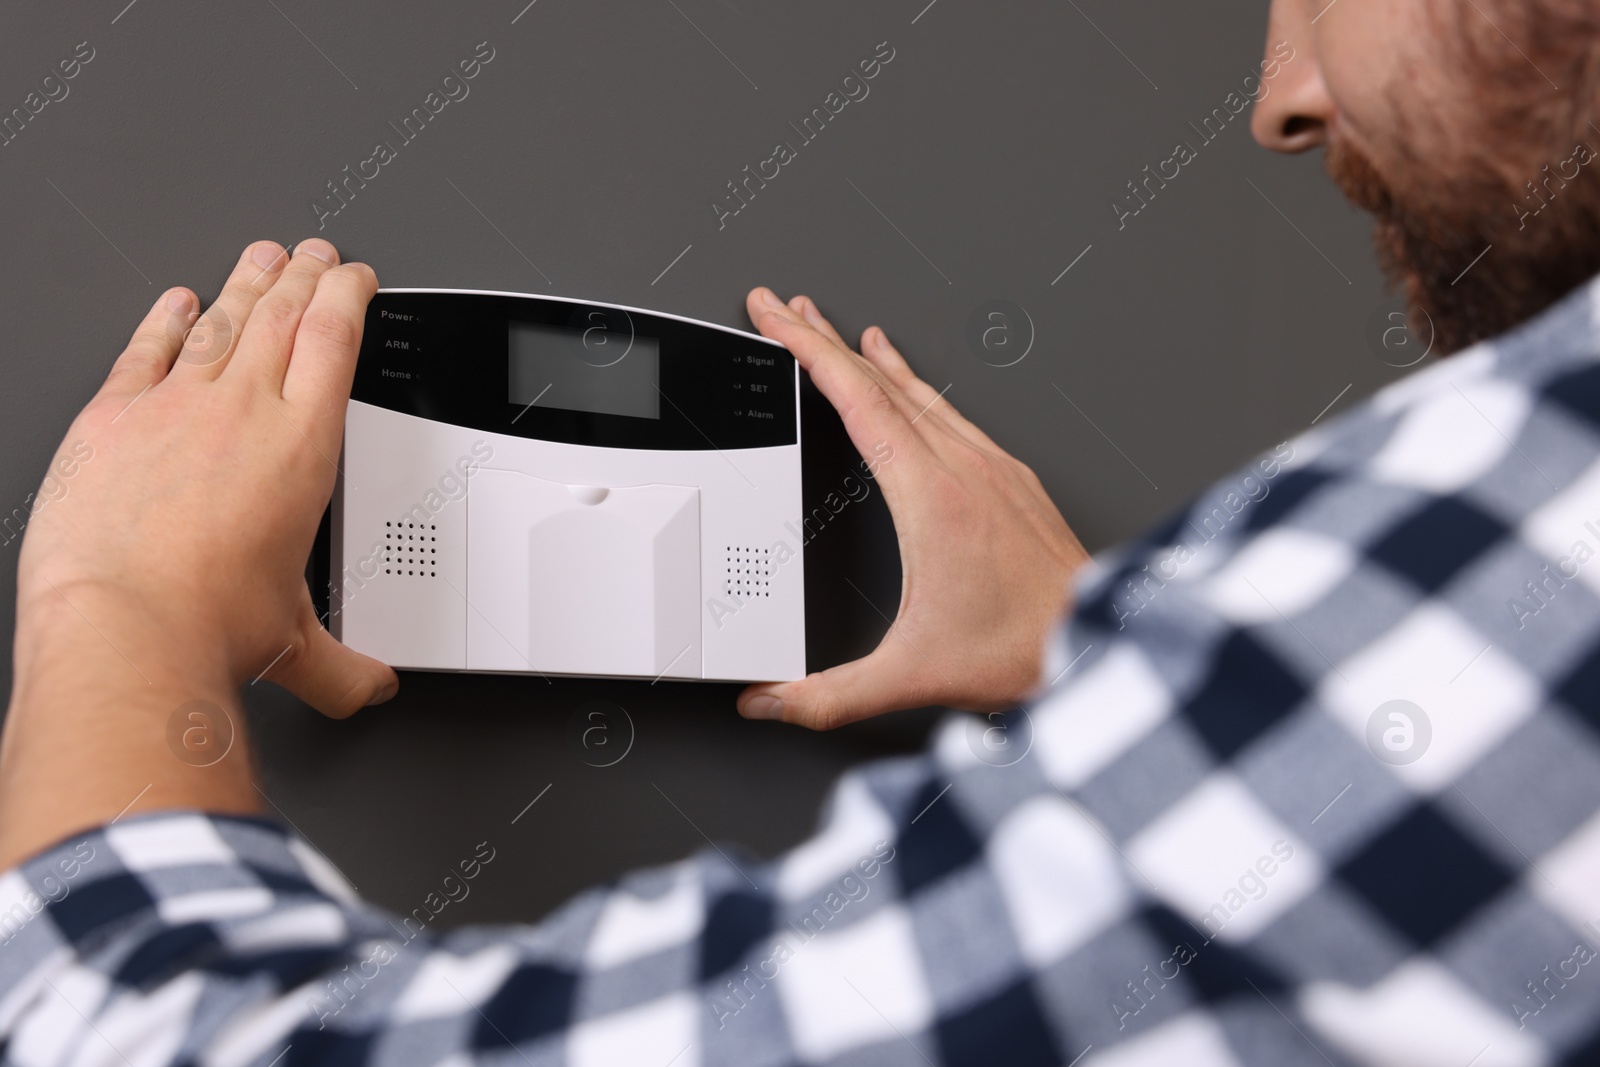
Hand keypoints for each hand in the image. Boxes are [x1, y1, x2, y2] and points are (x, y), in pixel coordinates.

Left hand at [0, 239, 392, 866]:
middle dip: (304, 275)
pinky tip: (174, 304)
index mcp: (301, 447)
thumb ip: (344, 667)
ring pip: (221, 320)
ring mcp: (171, 407)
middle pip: (281, 314)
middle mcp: (240, 411)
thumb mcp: (293, 647)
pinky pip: (145, 350)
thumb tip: (371, 690)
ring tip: (261, 257)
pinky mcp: (108, 420)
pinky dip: (163, 320)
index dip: (348, 296)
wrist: (120, 629)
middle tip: (315, 253)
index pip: (334, 341)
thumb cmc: (205, 628)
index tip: (354, 278)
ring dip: (245, 282)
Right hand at [736, 289, 1089, 728]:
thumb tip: (767, 704)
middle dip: (825, 337)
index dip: (809, 350)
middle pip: (883, 381)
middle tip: (787, 306)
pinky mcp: (1017, 481)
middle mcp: (966, 468)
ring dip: (874, 359)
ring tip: (845, 333)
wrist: (1106, 643)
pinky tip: (917, 389)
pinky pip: (956, 413)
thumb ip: (827, 695)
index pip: (857, 398)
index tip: (778, 317)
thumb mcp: (910, 675)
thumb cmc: (1026, 649)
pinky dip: (920, 388)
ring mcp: (995, 469)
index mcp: (931, 496)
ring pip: (923, 392)